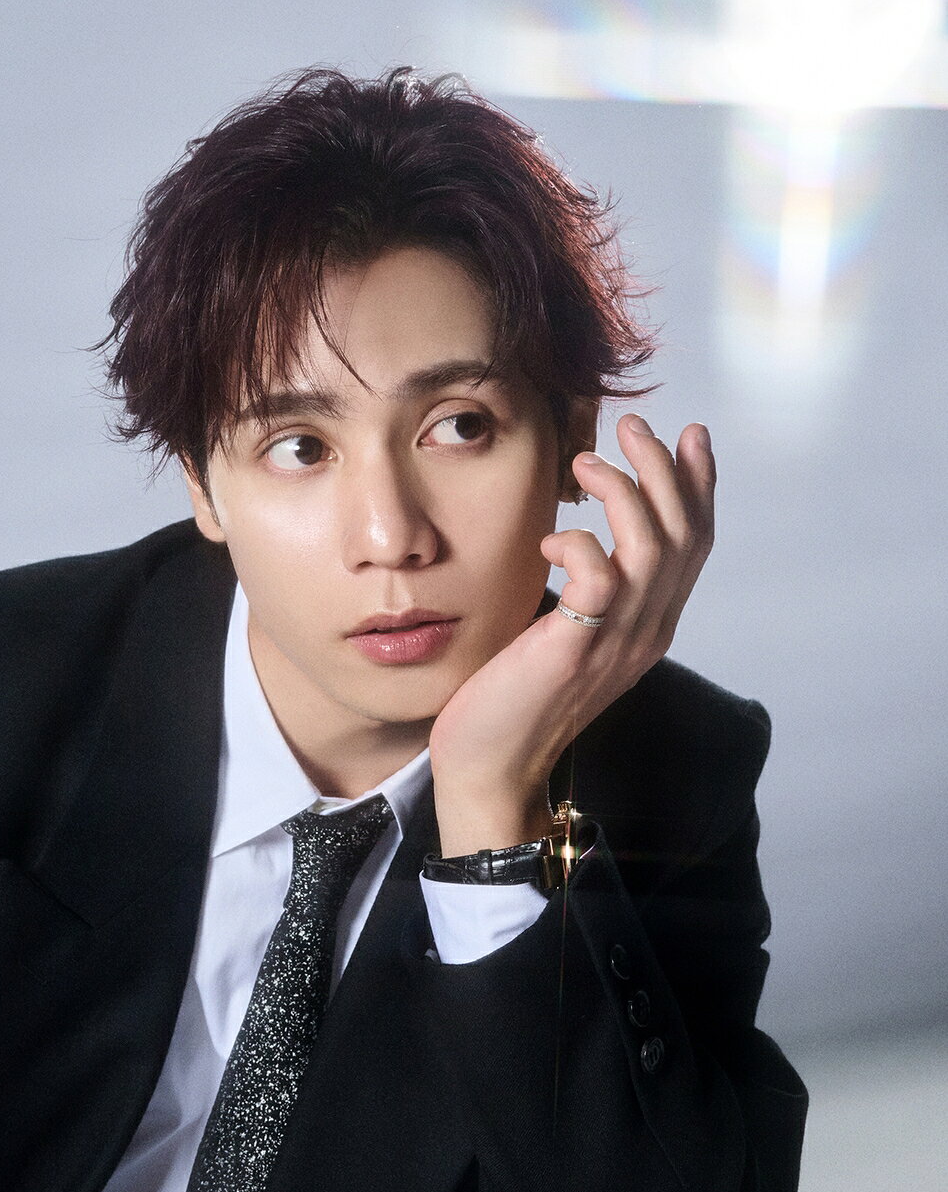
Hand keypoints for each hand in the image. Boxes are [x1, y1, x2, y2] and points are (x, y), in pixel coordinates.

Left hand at [429, 414, 715, 853]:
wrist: (491, 765)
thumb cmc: (516, 695)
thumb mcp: (568, 633)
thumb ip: (591, 593)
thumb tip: (586, 543)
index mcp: (651, 627)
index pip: (696, 545)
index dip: (700, 485)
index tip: (689, 434)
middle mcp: (648, 633)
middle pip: (686, 535)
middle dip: (666, 469)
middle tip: (634, 426)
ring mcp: (616, 643)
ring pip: (654, 546)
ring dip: (625, 490)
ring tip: (585, 461)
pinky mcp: (576, 649)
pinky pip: (601, 577)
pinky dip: (578, 543)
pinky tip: (550, 540)